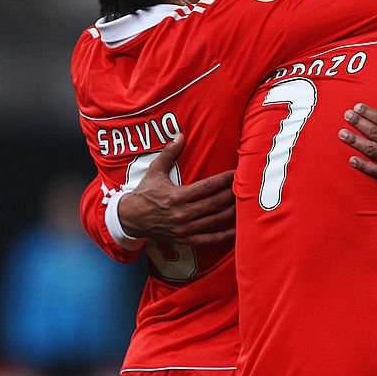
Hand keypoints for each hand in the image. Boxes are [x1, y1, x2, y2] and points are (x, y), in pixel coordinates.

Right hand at [118, 135, 235, 245]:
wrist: (130, 219)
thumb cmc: (145, 193)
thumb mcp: (154, 171)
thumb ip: (168, 153)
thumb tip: (180, 135)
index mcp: (176, 196)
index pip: (207, 187)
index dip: (224, 180)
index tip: (236, 173)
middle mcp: (182, 214)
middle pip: (215, 203)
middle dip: (232, 194)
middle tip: (246, 186)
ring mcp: (185, 229)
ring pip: (215, 220)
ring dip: (232, 212)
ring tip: (246, 203)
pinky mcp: (185, 239)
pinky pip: (210, 239)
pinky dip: (225, 235)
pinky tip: (238, 230)